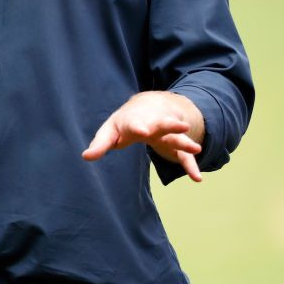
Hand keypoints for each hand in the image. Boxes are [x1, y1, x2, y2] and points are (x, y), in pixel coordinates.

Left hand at [81, 91, 203, 181]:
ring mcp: (167, 133)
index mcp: (135, 120)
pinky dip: (191, 166)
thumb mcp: (110, 131)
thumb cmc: (125, 122)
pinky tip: (197, 179)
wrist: (151, 104)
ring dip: (186, 141)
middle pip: (163, 123)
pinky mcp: (175, 143)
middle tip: (180, 127)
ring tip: (195, 147)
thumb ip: (100, 144)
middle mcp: (154, 124)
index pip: (136, 123)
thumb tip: (86, 157)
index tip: (143, 131)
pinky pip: (184, 156)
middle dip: (170, 125)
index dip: (138, 127)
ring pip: (177, 137)